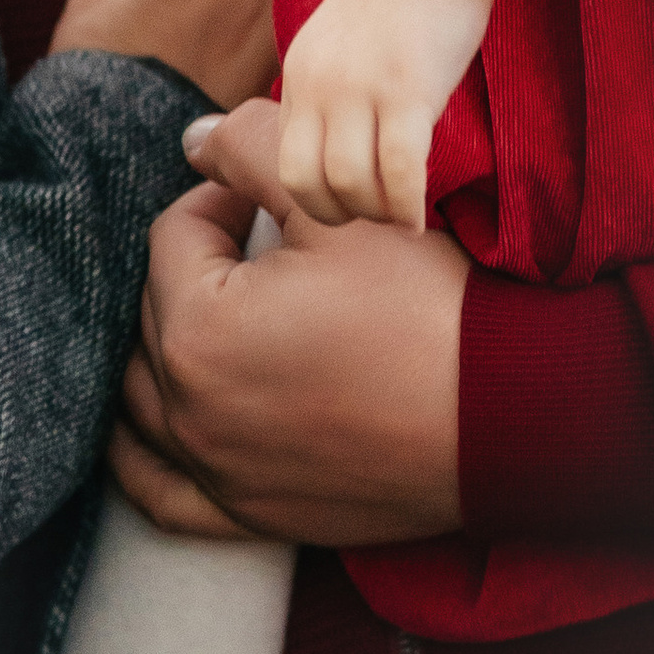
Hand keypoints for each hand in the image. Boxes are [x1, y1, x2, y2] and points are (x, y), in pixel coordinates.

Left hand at [112, 100, 467, 543]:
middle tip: (262, 251)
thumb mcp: (338, 209)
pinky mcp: (248, 514)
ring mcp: (215, 472)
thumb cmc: (424, 309)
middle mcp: (189, 411)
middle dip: (198, 270)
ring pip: (148, 398)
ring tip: (227, 316)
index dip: (223, 202)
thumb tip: (193, 138)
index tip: (271, 203)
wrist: (507, 414)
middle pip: (156, 312)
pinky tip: (160, 425)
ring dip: (169, 347)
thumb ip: (252, 151)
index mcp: (198, 330)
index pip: (175, 236)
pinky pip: (160, 491)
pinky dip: (145, 455)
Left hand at [275, 0, 496, 229]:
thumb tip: (345, 151)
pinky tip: (420, 218)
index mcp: (300, 74)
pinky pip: (401, 172)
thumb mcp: (344, 43)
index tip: (354, 204)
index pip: (286, 164)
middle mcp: (319, 84)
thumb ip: (334, 92)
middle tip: (376, 215)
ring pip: (350, 185)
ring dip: (378, 214)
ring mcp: (360, 87)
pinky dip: (408, 207)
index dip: (318, 200)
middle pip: (305, 184)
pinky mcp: (407, 88)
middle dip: (342, 216)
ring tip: (403, 213)